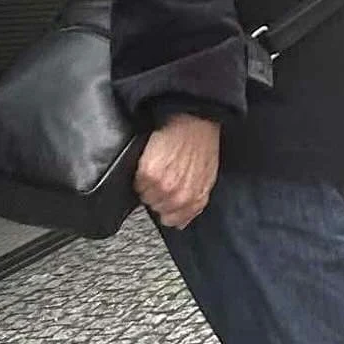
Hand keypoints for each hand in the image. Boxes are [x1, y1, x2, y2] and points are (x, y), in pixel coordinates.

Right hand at [135, 113, 221, 227]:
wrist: (194, 121)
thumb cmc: (202, 144)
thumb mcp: (207, 177)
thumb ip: (195, 201)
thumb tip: (181, 221)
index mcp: (195, 199)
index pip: (174, 221)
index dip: (168, 210)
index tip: (166, 199)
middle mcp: (179, 197)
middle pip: (156, 209)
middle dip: (158, 195)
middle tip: (164, 176)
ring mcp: (163, 187)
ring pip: (144, 197)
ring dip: (148, 185)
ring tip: (159, 167)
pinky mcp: (148, 174)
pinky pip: (136, 183)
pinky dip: (140, 174)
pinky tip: (152, 161)